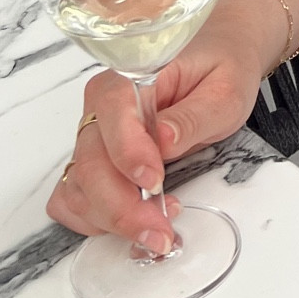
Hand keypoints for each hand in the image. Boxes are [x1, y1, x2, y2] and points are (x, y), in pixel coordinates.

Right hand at [45, 0, 270, 247]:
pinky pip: (73, 198)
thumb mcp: (224, 91)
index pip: (112, 109)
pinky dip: (95, 222)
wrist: (220, 64)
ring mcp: (95, 139)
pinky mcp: (97, 164)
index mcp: (132, 77)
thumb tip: (163, 140)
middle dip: (121, 205)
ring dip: (111, 219)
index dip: (126, 150)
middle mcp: (103, 109)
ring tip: (156, 233)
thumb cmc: (222, 71)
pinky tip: (130, 229)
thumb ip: (194, 115)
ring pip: (79, 187)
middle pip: (90, 161)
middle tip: (161, 230)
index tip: (154, 180)